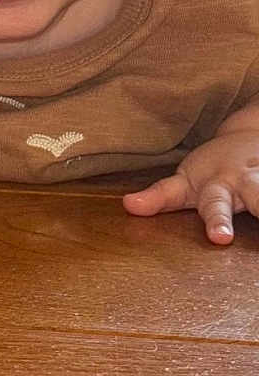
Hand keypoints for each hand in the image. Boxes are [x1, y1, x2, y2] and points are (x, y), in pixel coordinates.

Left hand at [122, 135, 258, 243]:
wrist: (248, 136)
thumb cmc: (211, 169)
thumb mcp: (183, 182)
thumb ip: (158, 196)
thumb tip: (128, 206)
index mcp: (216, 187)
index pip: (214, 206)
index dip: (215, 220)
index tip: (221, 239)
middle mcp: (247, 183)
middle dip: (248, 214)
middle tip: (234, 234)